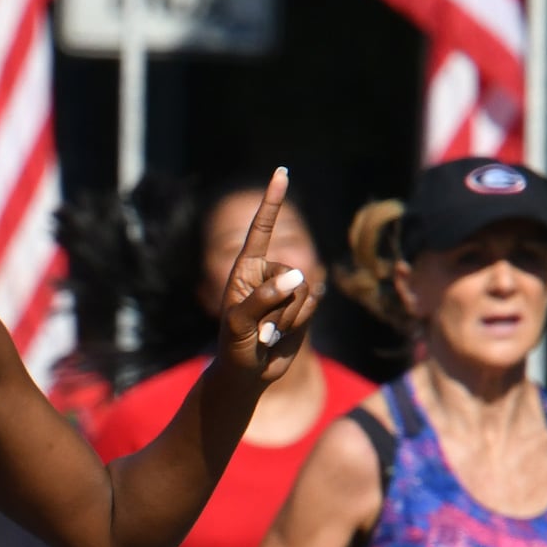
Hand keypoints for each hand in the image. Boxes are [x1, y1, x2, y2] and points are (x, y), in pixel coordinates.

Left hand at [210, 166, 318, 382]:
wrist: (247, 374)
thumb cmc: (234, 347)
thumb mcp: (240, 324)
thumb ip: (264, 298)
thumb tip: (299, 277)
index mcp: (245, 269)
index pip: (261, 229)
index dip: (272, 201)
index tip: (281, 172)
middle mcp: (267, 274)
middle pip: (290, 274)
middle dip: (278, 306)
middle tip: (259, 329)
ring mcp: (286, 290)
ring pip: (304, 291)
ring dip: (288, 318)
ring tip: (268, 333)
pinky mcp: (301, 307)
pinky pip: (312, 305)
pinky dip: (298, 324)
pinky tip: (281, 335)